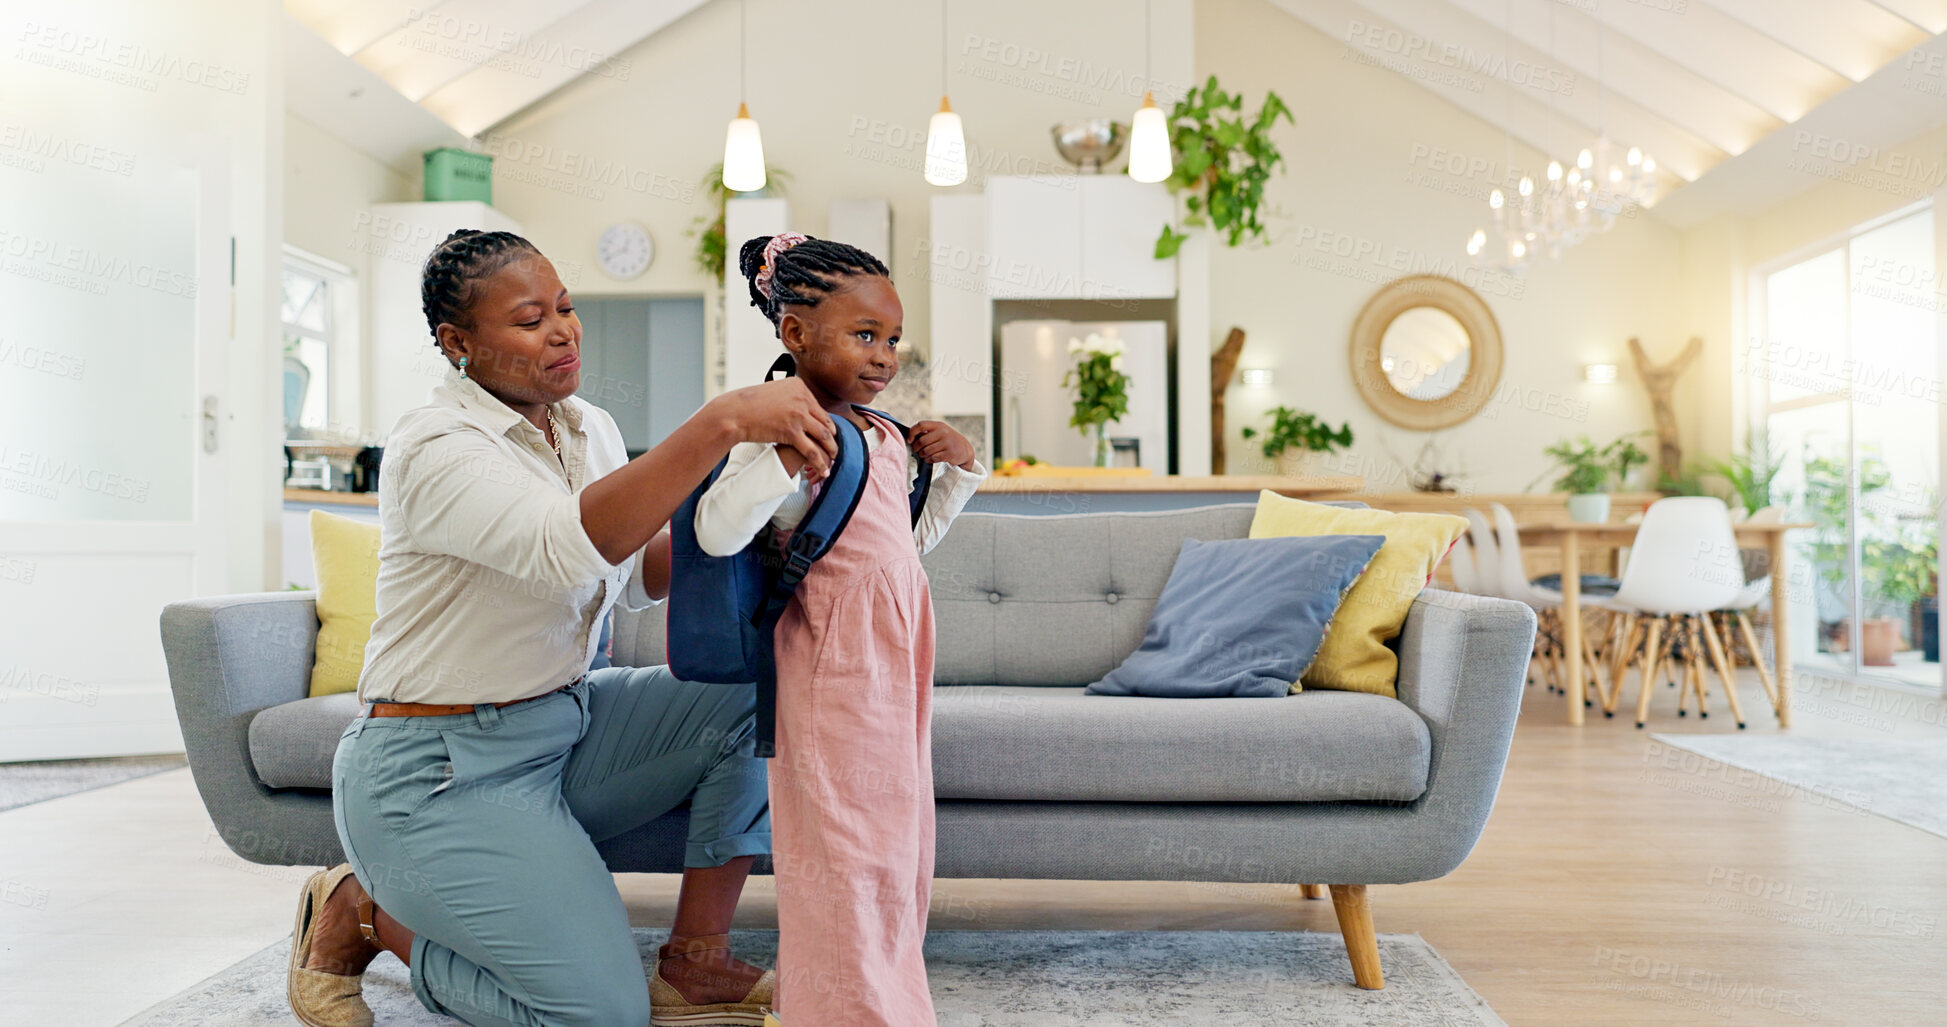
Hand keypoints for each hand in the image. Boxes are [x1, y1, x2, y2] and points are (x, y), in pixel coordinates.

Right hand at [707, 378, 836, 480]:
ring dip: (831, 450)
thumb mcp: (774, 392)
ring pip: (823, 437)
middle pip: (825, 422)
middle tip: (835, 449)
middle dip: (832, 438)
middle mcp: (802, 398)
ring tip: (834, 460)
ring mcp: (798, 415)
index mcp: (799, 386)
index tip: (829, 434)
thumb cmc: (749, 405)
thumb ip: (790, 398)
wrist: (734, 412)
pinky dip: (820, 463)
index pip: (819, 409)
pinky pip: (812, 451)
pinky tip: (825, 471)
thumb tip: (802, 408)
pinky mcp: (792, 432)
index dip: (826, 424)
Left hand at [909, 421, 976, 470]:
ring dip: (922, 455)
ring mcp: (947, 443)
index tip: (909, 440)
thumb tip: (910, 438)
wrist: (964, 449)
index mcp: (939, 425)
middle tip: (916, 451)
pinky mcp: (949, 454)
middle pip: (922, 440)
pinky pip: (933, 458)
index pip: (921, 425)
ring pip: (926, 451)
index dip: (912, 432)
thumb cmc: (947, 440)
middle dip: (916, 447)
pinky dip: (928, 460)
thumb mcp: (940, 432)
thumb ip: (928, 433)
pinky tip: (929, 459)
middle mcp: (943, 432)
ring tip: (923, 455)